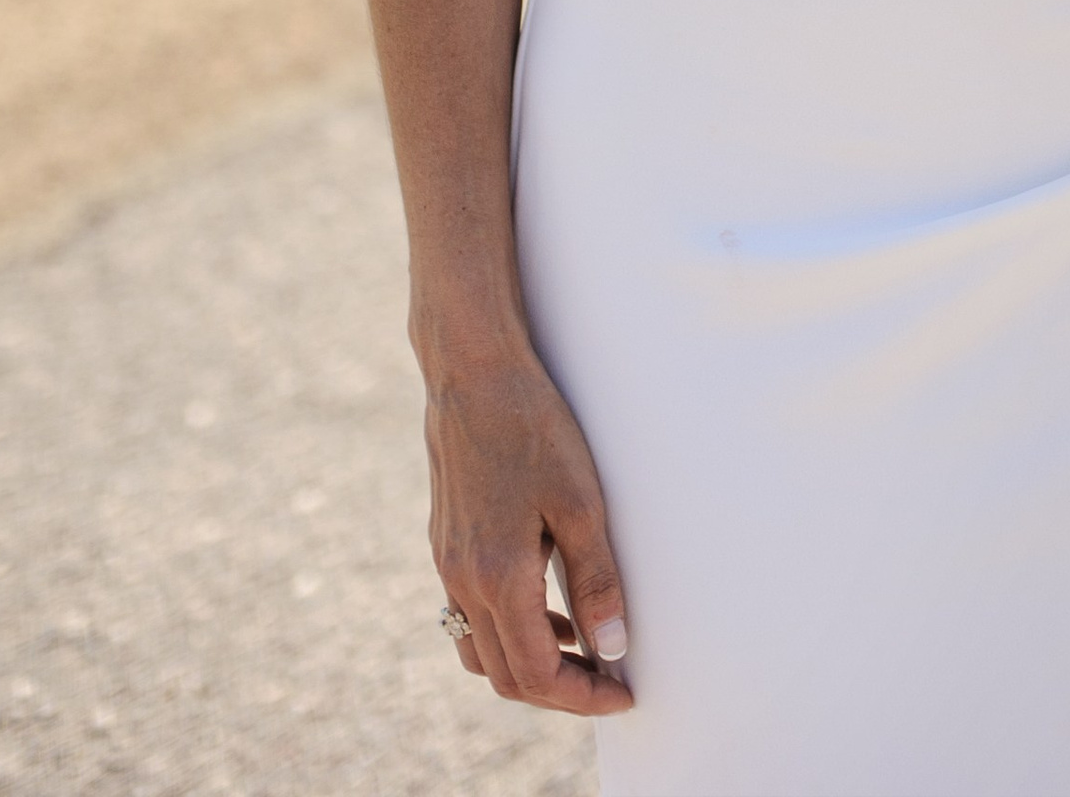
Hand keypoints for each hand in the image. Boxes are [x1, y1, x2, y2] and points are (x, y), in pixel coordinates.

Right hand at [425, 342, 632, 715]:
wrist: (473, 373)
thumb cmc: (532, 427)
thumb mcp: (580, 501)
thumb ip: (596, 579)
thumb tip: (614, 648)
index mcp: (497, 578)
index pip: (537, 674)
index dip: (582, 696)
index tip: (622, 694)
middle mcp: (463, 582)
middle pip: (506, 676)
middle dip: (559, 692)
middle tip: (608, 682)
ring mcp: (448, 566)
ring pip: (482, 653)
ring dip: (529, 666)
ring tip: (581, 650)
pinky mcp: (446, 545)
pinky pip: (470, 617)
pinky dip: (508, 631)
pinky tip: (545, 605)